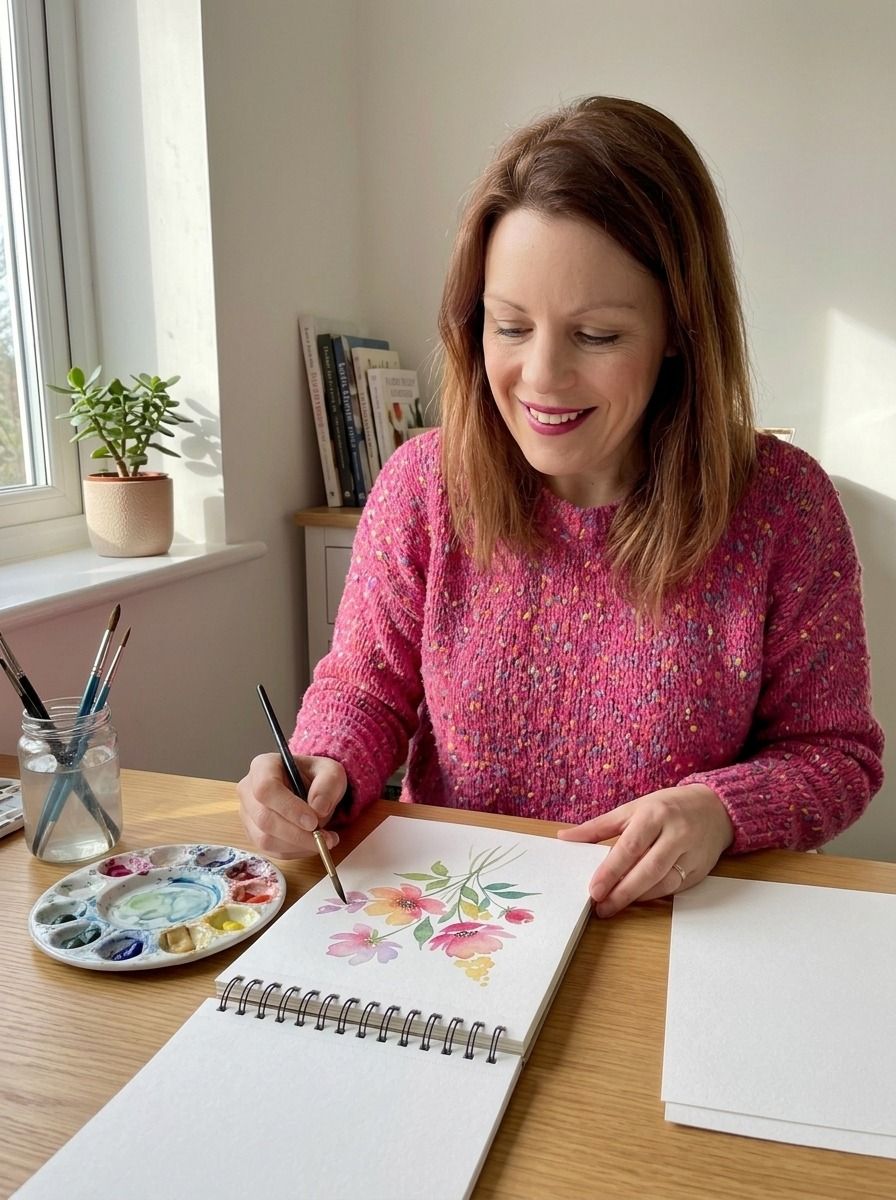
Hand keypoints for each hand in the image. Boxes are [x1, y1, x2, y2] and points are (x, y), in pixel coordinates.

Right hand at [237, 752, 346, 858]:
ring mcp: (248, 814)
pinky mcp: (253, 834)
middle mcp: (248, 789)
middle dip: (296, 834)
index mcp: (263, 766)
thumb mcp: (331, 773)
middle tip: (324, 838)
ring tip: (323, 840)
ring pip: (265, 839)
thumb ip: (328, 786)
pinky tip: (311, 843)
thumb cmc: (317, 778)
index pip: (266, 788)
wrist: (312, 789)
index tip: (313, 821)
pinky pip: (270, 850)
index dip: (288, 808)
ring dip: (297, 845)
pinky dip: (294, 851)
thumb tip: (318, 809)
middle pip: (264, 818)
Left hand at [557, 784, 733, 916]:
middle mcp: (676, 833)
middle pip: (648, 868)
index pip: (630, 846)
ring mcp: (692, 853)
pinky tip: (637, 900)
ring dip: (638, 897)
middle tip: (601, 906)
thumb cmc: (666, 807)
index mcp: (655, 814)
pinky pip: (675, 888)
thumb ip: (598, 827)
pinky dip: (654, 896)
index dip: (611, 870)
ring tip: (614, 906)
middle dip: (623, 891)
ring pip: (664, 882)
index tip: (593, 890)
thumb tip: (565, 838)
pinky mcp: (701, 870)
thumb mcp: (632, 809)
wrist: (715, 808)